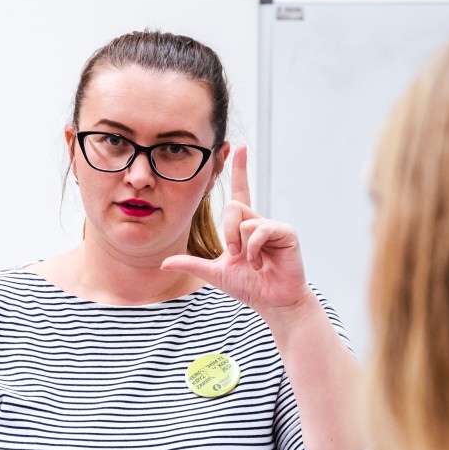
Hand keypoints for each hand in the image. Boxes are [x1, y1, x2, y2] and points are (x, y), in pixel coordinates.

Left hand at [161, 145, 311, 315]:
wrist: (272, 302)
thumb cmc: (249, 286)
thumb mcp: (214, 272)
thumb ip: (191, 263)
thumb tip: (163, 263)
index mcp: (243, 226)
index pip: (239, 191)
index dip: (239, 169)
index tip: (238, 148)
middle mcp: (257, 221)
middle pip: (232, 207)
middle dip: (227, 233)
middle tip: (234, 254)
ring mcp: (273, 226)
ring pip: (244, 219)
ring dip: (241, 245)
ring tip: (251, 262)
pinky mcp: (286, 233)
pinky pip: (261, 229)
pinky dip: (254, 249)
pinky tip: (260, 263)